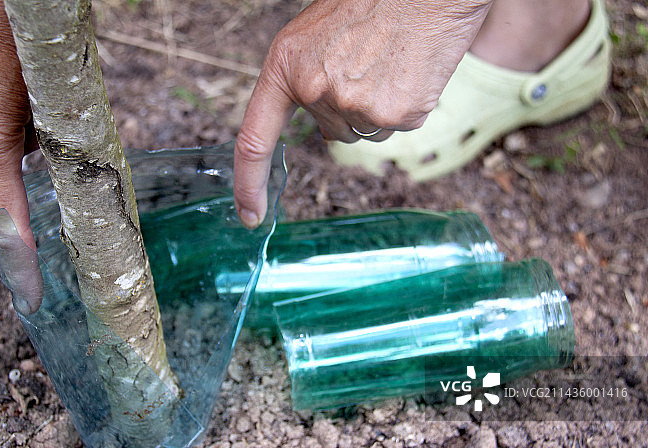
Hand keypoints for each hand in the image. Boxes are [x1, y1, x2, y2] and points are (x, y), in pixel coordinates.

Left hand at [233, 0, 490, 227]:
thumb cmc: (369, 0)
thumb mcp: (314, 35)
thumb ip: (304, 80)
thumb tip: (325, 127)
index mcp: (285, 67)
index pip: (254, 140)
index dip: (248, 184)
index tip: (249, 215)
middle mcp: (316, 92)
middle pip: (332, 130)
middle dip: (348, 108)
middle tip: (368, 62)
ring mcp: (357, 106)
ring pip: (365, 130)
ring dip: (377, 106)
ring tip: (391, 59)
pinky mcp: (397, 114)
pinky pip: (396, 126)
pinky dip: (404, 104)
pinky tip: (410, 68)